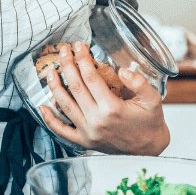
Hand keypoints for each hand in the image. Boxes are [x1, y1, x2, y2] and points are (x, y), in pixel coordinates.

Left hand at [40, 42, 170, 154]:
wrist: (148, 148)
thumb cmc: (149, 122)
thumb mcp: (153, 100)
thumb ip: (140, 83)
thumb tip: (122, 70)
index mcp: (112, 108)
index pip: (91, 77)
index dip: (82, 59)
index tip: (78, 47)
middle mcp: (96, 120)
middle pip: (75, 87)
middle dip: (67, 65)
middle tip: (63, 51)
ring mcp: (87, 132)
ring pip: (65, 105)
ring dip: (55, 86)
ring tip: (51, 71)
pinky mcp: (83, 141)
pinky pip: (61, 131)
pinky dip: (50, 119)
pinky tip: (42, 107)